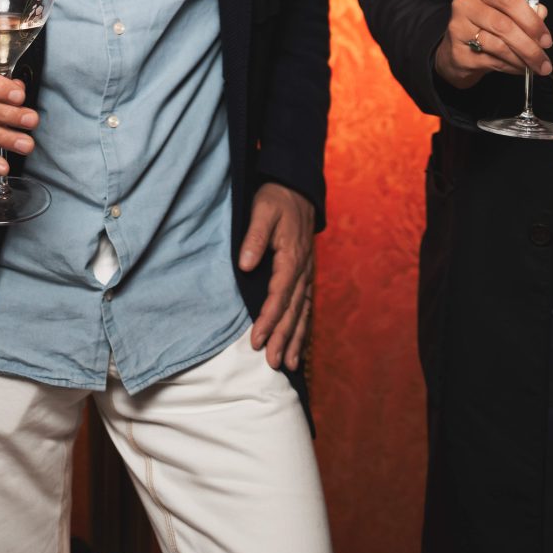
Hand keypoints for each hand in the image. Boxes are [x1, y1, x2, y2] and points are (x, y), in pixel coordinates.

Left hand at [240, 183, 314, 372]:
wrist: (296, 187)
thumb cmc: (276, 198)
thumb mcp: (262, 211)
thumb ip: (253, 237)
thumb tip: (245, 264)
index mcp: (292, 257)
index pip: (279, 295)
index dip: (268, 320)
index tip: (257, 340)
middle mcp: (303, 270)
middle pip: (293, 310)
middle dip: (283, 338)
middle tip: (273, 362)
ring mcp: (307, 273)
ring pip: (303, 312)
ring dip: (296, 338)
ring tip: (290, 364)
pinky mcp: (306, 273)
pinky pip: (307, 304)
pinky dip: (304, 326)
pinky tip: (300, 342)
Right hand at [435, 0, 551, 89]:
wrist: (456, 52)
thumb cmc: (483, 30)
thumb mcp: (503, 16)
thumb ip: (523, 13)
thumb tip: (541, 13)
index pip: (509, 0)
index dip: (531, 20)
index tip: (545, 38)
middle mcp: (467, 7)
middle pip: (504, 25)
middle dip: (529, 46)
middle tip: (543, 59)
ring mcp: (459, 30)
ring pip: (499, 46)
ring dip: (521, 59)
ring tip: (532, 66)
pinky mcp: (458, 53)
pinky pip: (492, 62)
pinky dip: (511, 67)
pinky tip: (518, 68)